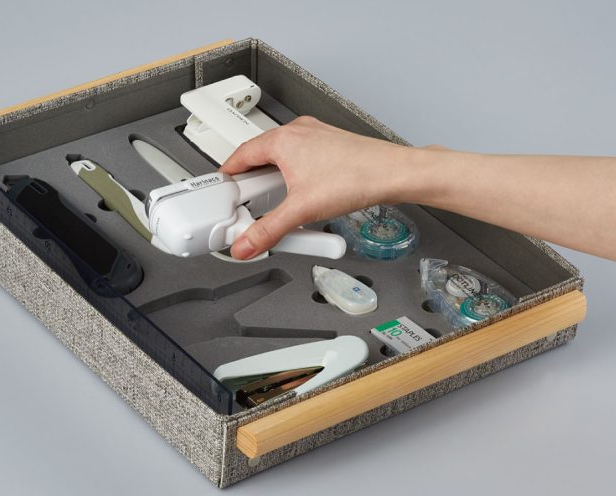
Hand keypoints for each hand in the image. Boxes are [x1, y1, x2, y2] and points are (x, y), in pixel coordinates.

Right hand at [219, 116, 414, 259]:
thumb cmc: (356, 177)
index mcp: (282, 139)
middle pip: (259, 155)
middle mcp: (297, 131)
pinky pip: (300, 157)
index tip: (221, 189)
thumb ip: (268, 231)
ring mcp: (315, 136)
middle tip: (246, 203)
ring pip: (281, 156)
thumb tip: (246, 244)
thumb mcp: (301, 210)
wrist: (394, 173)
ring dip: (273, 178)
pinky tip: (301, 194)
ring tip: (275, 202)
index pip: (240, 154)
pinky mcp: (329, 145)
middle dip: (251, 180)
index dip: (228, 174)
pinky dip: (293, 174)